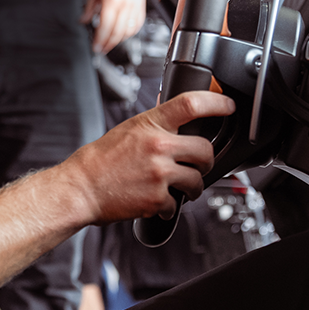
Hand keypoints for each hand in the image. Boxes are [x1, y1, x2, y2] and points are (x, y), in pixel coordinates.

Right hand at [62, 91, 234, 224]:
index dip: (217, 103)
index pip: (192, 104)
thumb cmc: (100, 160)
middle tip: (198, 165)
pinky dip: (168, 206)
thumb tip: (177, 116)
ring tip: (178, 187)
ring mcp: (159, 173)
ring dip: (192, 187)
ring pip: (197, 180)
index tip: (228, 106)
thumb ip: (155, 125)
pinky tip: (156, 201)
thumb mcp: (129, 130)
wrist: (80, 188)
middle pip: (205, 150)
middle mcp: (158, 146)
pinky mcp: (157, 199)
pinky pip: (177, 204)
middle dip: (206, 161)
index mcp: (150, 124)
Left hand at [82, 0, 145, 53]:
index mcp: (112, 0)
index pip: (106, 27)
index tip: (95, 47)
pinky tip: (124, 34)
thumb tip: (82, 21)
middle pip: (118, 32)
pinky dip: (131, 32)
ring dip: (120, 40)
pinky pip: (139, 23)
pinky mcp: (142, 4)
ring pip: (130, 30)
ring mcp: (136, 4)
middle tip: (102, 48)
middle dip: (109, 44)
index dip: (100, 40)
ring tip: (110, 42)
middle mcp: (126, 3)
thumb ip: (88, 8)